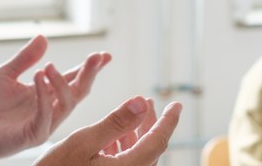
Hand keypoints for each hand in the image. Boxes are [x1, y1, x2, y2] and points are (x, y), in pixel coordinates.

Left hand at [0, 35, 111, 163]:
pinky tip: (39, 77)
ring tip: (49, 66)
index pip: (74, 79)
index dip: (90, 68)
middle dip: (89, 74)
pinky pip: (45, 115)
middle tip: (96, 58)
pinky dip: (44, 95)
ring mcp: (44, 123)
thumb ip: (25, 58)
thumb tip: (43, 37)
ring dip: (62, 83)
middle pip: (78, 92)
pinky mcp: (33, 135)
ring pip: (67, 104)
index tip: (104, 56)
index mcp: (46, 94)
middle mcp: (50, 108)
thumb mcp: (6, 74)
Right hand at [33, 96, 181, 164]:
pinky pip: (128, 165)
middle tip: (151, 102)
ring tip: (136, 113)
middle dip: (151, 123)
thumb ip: (115, 122)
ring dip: (138, 134)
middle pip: (150, 149)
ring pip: (139, 157)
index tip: (177, 105)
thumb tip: (141, 102)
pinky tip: (117, 136)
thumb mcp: (83, 141)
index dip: (168, 120)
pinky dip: (126, 147)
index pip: (158, 141)